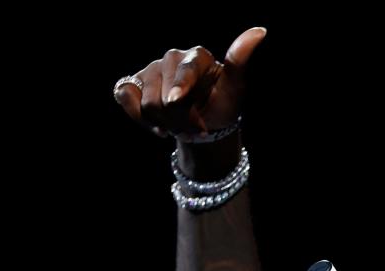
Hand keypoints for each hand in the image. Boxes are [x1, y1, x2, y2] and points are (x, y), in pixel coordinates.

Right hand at [112, 27, 266, 140]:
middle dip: (180, 120)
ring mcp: (150, 69)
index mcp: (196, 56)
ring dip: (165, 123)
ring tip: (179, 124)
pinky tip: (158, 125)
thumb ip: (239, 62)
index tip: (176, 100)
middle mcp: (171, 57)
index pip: (184, 70)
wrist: (205, 123)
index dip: (179, 87)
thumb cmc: (222, 105)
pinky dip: (139, 117)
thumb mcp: (235, 89)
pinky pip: (125, 96)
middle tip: (195, 126)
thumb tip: (260, 31)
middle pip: (164, 97)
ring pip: (147, 104)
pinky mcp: (132, 82)